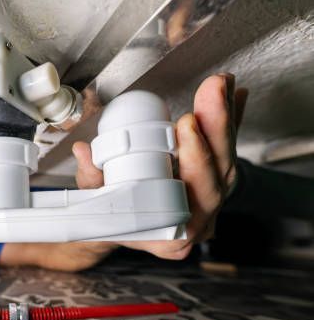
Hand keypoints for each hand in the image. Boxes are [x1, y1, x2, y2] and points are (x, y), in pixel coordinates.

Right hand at [72, 74, 248, 259]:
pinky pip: (227, 150)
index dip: (198, 160)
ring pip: (228, 159)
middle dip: (217, 126)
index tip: (187, 127)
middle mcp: (198, 220)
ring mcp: (209, 202)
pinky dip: (231, 120)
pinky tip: (235, 94)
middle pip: (220, 173)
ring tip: (219, 83)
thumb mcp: (95, 204)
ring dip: (225, 117)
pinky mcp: (213, 182)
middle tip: (210, 92)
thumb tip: (84, 152)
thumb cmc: (111, 220)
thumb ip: (91, 181)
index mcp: (173, 235)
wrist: (122, 227)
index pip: (196, 197)